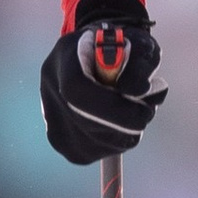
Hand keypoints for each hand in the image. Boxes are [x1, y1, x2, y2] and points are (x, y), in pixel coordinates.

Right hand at [39, 0, 166, 165]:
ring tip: (132, 110)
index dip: (112, 107)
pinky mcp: (59, 140)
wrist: (100, 56)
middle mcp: (51, 86)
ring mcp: (50, 115)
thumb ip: (141, 64)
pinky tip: (118, 122)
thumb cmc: (124, 48)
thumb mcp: (140, 44)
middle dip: (125, 124)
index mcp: (66, 55)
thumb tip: (137, 91)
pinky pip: (94, 153)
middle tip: (146, 112)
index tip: (143, 110)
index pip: (77, 89)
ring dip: (124, 133)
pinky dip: (115, 142)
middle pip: (84, 122)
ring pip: (94, 143)